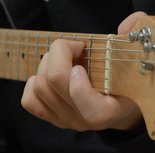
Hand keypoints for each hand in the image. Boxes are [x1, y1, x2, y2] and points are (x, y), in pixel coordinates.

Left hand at [21, 12, 146, 130]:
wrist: (114, 109)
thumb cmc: (122, 86)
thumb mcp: (130, 67)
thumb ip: (129, 44)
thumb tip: (126, 24)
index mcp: (104, 111)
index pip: (81, 97)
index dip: (75, 72)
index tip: (83, 54)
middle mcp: (81, 119)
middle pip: (53, 81)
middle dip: (59, 53)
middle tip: (72, 48)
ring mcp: (63, 120)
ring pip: (39, 85)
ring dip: (46, 63)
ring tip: (62, 60)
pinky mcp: (49, 117)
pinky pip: (29, 100)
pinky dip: (33, 82)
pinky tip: (48, 76)